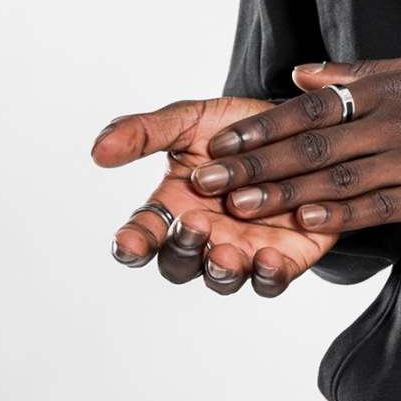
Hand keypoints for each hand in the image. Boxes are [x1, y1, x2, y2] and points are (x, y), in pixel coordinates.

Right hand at [90, 96, 342, 295]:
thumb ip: (145, 132)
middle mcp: (206, 236)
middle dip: (182, 250)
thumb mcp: (189, 120)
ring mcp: (244, 250)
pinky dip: (269, 276)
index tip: (128, 243)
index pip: (143, 235)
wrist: (302, 126)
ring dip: (221, 271)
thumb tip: (97, 151)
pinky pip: (272, 281)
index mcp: (174, 207)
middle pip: (180, 264)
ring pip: (223, 279)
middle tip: (193, 223)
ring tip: (228, 252)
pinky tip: (269, 258)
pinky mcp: (286, 256)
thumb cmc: (238, 129)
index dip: (132, 244)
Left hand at [183, 53, 400, 233]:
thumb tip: (300, 73)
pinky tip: (308, 223)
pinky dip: (342, 216)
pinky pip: (381, 208)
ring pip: (340, 180)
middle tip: (211, 181)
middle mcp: (396, 123)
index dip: (263, 126)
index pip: (312, 106)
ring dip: (286, 194)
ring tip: (242, 207)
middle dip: (257, 164)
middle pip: (314, 145)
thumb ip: (356, 75)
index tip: (222, 142)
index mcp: (387, 89)